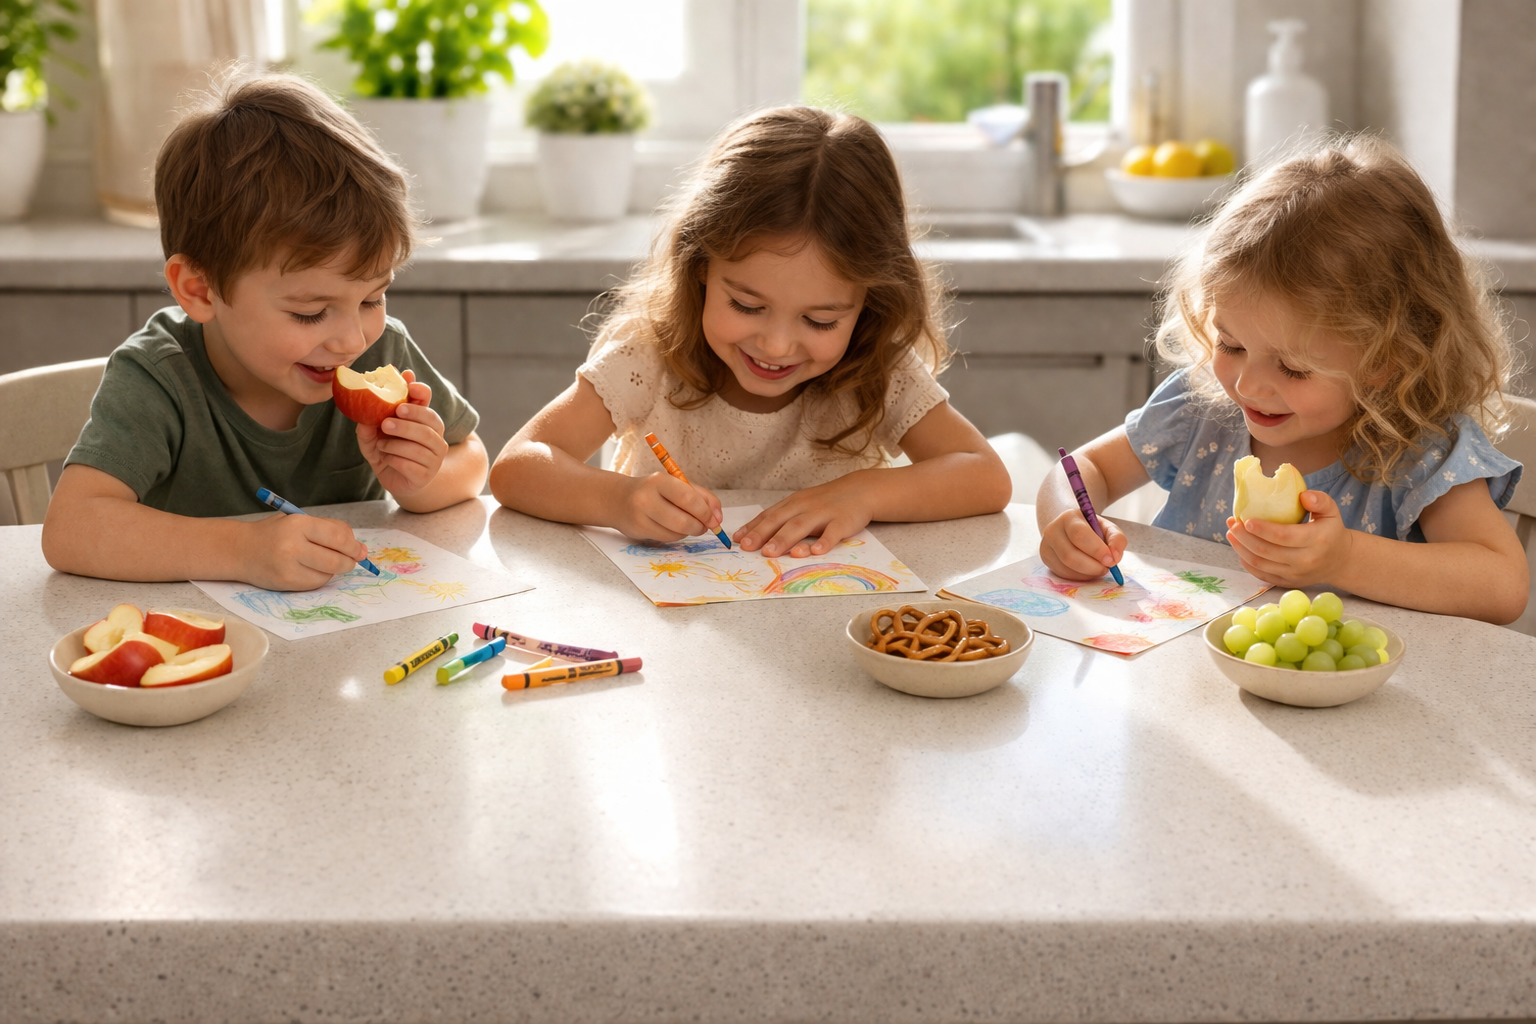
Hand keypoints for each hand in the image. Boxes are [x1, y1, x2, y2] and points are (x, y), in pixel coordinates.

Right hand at [246, 512, 367, 590]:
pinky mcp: (286, 582)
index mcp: (298, 524)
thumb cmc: (276, 533)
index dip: (354, 546)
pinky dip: (321, 577)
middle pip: (337, 559)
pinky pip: (316, 583)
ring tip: (325, 561)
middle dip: (350, 561)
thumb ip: (330, 530)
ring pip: (328, 574)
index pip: (338, 537)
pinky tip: (311, 569)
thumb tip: (361, 549)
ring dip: (335, 570)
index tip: (360, 550)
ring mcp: (288, 566)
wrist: (240, 549)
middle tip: (352, 559)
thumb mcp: (300, 521)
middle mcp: (292, 545)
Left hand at [355, 370, 448, 497]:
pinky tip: (387, 459)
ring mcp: (434, 457)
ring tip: (381, 445)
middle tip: (387, 421)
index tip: (409, 386)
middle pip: (430, 421)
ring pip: (420, 445)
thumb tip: (364, 415)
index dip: (421, 391)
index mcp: (423, 420)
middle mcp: (435, 437)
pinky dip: (395, 460)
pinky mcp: (426, 475)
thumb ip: (368, 426)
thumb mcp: (373, 437)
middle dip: (409, 419)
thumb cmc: (388, 453)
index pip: (427, 400)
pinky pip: (411, 464)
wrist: (394, 481)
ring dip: (396, 444)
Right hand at [616, 472, 722, 543]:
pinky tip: (672, 527)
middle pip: (683, 520)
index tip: (714, 518)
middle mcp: (647, 497)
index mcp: (660, 480)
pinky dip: (677, 535)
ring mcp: (640, 516)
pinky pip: (667, 539)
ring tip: (687, 523)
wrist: (618, 499)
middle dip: (700, 526)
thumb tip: (718, 516)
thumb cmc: (653, 490)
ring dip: (689, 531)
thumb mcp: (675, 484)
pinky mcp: (638, 530)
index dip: (705, 511)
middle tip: (705, 526)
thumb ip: (700, 496)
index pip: (688, 498)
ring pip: (676, 532)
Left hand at [734, 477, 872, 557]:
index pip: (769, 516)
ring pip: (802, 526)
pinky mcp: (843, 521)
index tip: (737, 540)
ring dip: (785, 539)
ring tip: (771, 552)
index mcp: (793, 504)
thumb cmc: (826, 502)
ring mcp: (824, 513)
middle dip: (762, 534)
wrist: (860, 490)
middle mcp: (805, 507)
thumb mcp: (801, 505)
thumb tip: (755, 536)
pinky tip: (816, 552)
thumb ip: (781, 519)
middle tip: (748, 547)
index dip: (752, 528)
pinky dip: (824, 542)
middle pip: (781, 521)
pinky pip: (833, 533)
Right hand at [1039, 507, 1126, 579]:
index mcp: (1069, 517)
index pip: (1080, 535)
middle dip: (1092, 566)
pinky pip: (1063, 573)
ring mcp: (1046, 545)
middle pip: (1070, 555)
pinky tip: (1088, 571)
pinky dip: (1079, 576)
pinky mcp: (1045, 558)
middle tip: (1106, 568)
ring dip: (1087, 573)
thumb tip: (1115, 557)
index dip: (1096, 550)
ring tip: (1098, 568)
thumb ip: (1117, 539)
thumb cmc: (1090, 529)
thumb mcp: (1107, 527)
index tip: (1111, 560)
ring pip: (1066, 567)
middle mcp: (1053, 530)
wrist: (1069, 528)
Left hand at [1226, 490, 1352, 585]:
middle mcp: (1305, 561)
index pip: (1283, 536)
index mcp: (1316, 540)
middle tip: (1232, 524)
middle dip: (1244, 537)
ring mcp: (1295, 575)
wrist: (1341, 561)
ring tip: (1231, 534)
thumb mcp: (1332, 512)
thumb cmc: (1331, 531)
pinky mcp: (1288, 582)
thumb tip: (1302, 495)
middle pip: (1266, 551)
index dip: (1262, 529)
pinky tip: (1240, 550)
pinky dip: (1248, 563)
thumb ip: (1320, 500)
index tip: (1245, 520)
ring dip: (1241, 549)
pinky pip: (1262, 575)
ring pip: (1260, 564)